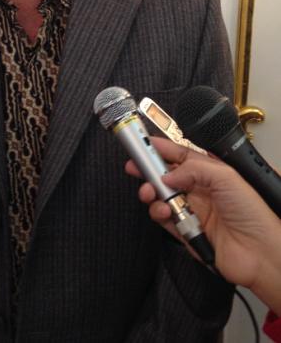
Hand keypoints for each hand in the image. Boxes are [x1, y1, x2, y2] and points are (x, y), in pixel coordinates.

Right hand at [125, 137, 280, 313]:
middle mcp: (199, 189)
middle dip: (149, 169)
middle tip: (134, 167)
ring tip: (149, 192)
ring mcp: (192, 209)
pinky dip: (158, 213)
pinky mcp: (185, 230)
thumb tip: (168, 173)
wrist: (259, 252)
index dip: (162, 148)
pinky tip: (163, 211)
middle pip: (166, 174)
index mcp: (210, 172)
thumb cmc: (253, 214)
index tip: (144, 142)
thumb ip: (193, 169)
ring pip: (161, 196)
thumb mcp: (225, 177)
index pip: (181, 155)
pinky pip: (163, 218)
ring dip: (151, 192)